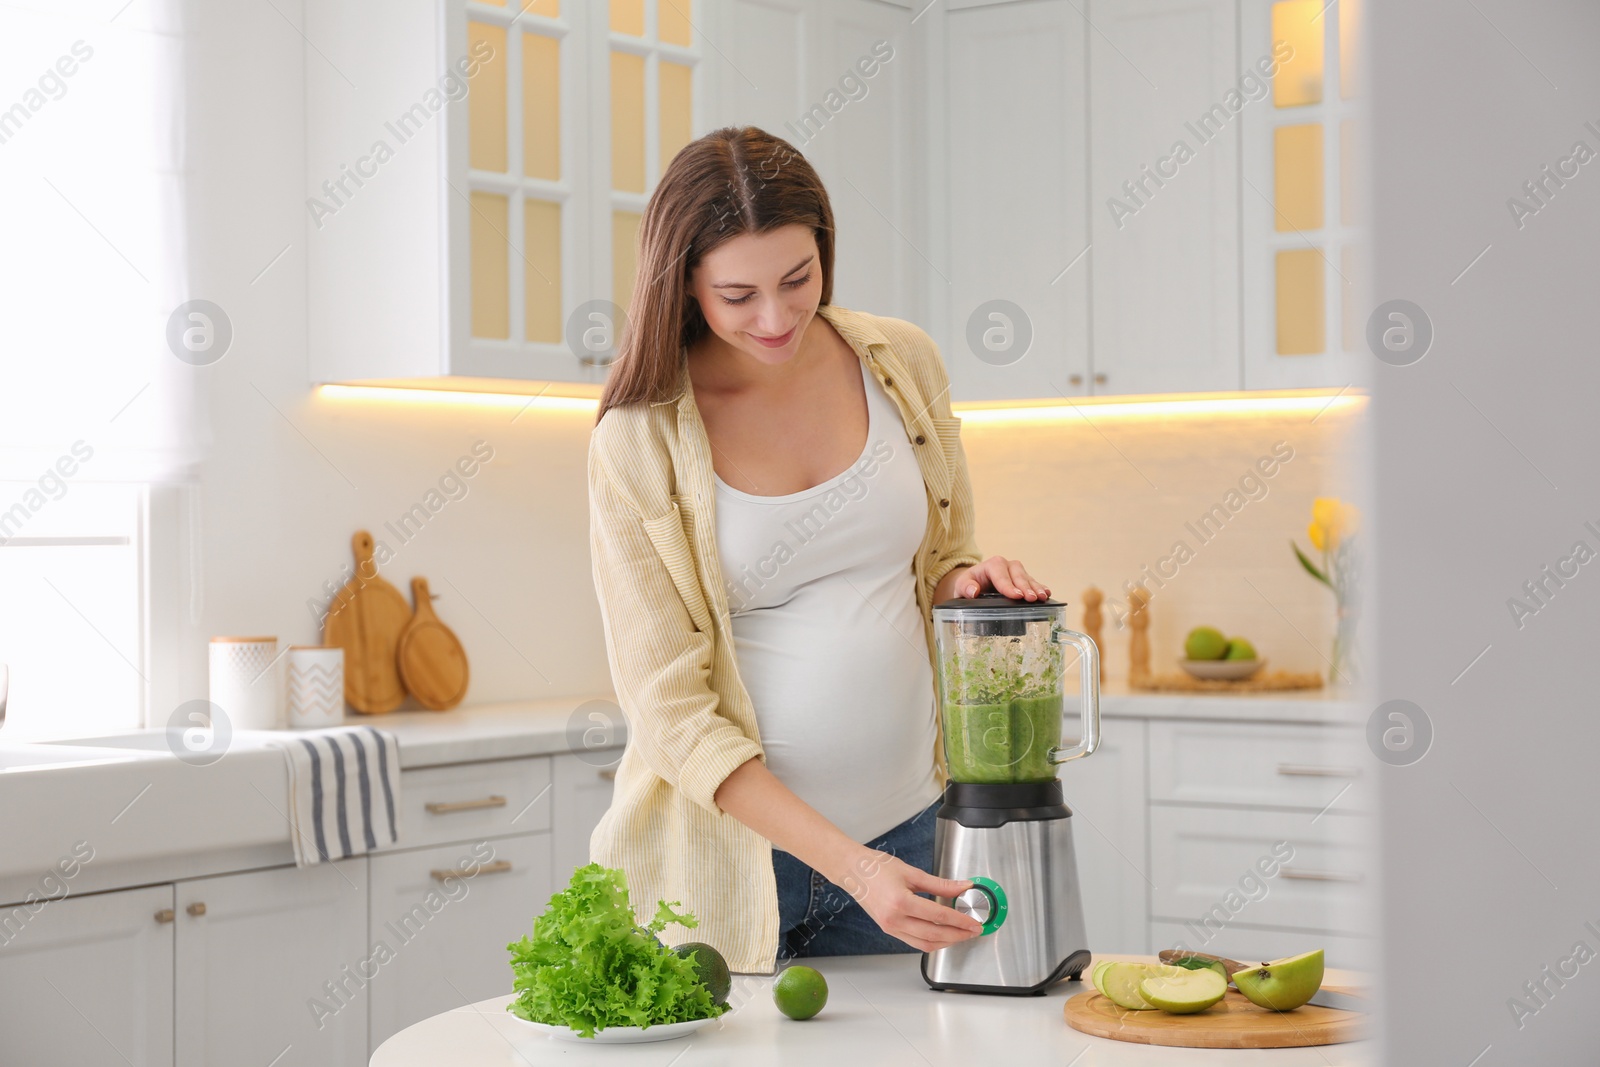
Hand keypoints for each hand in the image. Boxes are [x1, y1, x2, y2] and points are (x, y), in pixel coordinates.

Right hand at [833, 849, 983, 952]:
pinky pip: (915, 943)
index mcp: (901, 902)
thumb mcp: (912, 872)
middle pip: (934, 935)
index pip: (939, 916)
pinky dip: (932, 942)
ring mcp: (891, 928)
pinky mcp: (889, 930)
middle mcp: (894, 920)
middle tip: (974, 931)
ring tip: (962, 934)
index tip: (974, 922)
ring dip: (947, 942)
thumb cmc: (877, 868)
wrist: (853, 871)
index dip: (960, 920)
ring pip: (925, 945)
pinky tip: (943, 934)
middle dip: (958, 935)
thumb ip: (940, 884)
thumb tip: (963, 886)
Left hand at [955, 555, 1050, 600]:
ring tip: (1043, 597)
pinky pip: (1033, 582)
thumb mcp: (961, 586)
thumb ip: (965, 587)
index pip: (1001, 575)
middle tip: (1032, 598)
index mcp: (991, 565)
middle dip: (1025, 586)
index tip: (1016, 596)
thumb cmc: (968, 585)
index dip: (1009, 586)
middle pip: (1017, 574)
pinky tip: (1047, 593)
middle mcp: (1006, 565)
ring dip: (1036, 587)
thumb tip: (974, 591)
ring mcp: (1016, 572)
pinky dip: (1040, 587)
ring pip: (1027, 577)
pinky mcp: (1022, 579)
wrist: (973, 584)